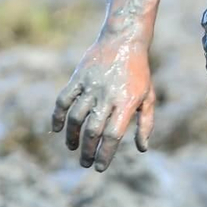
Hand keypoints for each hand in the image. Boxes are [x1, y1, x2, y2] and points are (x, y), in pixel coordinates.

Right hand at [51, 33, 155, 171]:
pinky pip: (63, 100)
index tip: (99, 167)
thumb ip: (146, 123)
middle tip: (85, 162)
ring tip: (72, 147)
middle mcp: (107, 95)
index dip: (105, 154)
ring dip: (72, 136)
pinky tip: (57, 129)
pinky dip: (57, 116)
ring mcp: (91, 86)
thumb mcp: (149, 96)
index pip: (113, 135)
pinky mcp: (78, 77)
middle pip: (93, 130)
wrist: (124, 39)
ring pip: (76, 117)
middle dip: (87, 151)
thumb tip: (142, 149)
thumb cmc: (139, 72)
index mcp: (127, 102)